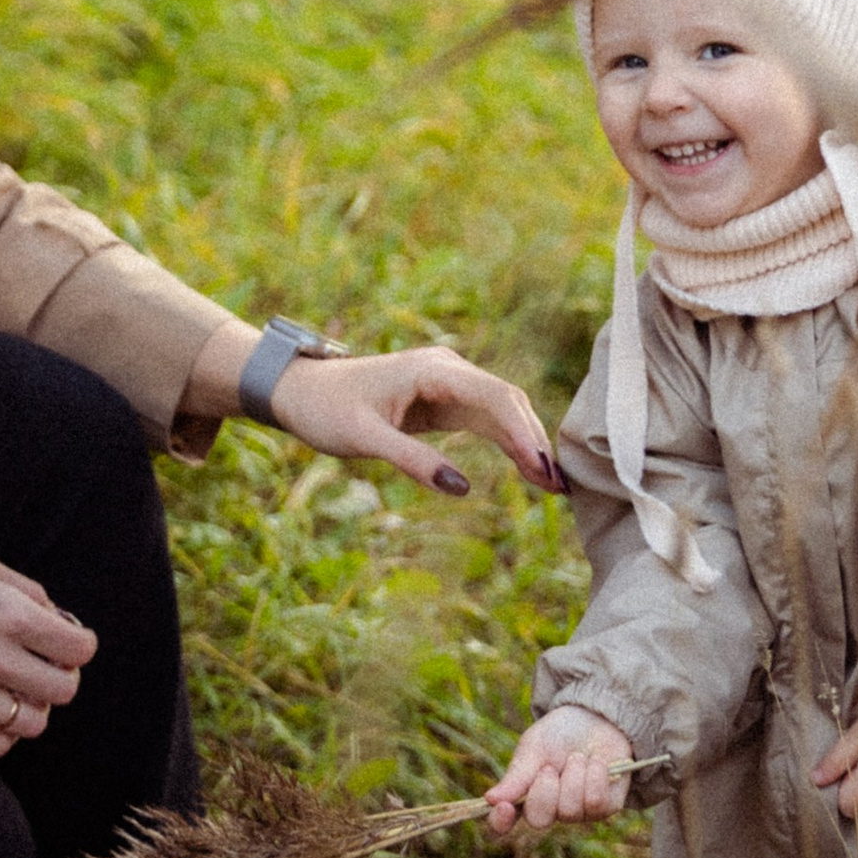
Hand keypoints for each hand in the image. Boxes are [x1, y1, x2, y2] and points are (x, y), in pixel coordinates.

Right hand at [0, 536, 95, 757]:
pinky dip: (3, 730)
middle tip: (42, 666)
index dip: (78, 645)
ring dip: (32, 706)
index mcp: (7, 613)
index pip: (78, 650)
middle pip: (63, 691)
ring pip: (33, 723)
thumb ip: (28, 592)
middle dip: (60, 677)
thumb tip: (63, 624)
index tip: (66, 643)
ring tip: (13, 687)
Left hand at [257, 343, 563, 500]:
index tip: (543, 469)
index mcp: (431, 370)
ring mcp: (448, 383)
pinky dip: (509, 443)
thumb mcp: (363, 439)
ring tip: (553, 486)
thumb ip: (411, 461)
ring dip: (527, 443)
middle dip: (534, 441)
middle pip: (506, 401)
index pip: (493, 397)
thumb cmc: (326, 410)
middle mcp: (447, 369)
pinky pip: (486, 419)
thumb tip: (461, 488)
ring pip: (502, 410)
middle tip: (558, 487)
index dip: (523, 433)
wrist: (299, 390)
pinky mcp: (444, 401)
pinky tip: (529, 469)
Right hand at [484, 706, 639, 834]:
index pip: (503, 823)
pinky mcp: (604, 808)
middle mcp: (549, 810)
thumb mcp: (533, 748)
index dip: (500, 823)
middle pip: (539, 820)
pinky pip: (596, 803)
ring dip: (573, 776)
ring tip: (577, 757)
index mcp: (524, 796)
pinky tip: (596, 762)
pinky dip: (595, 776)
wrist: (596, 718)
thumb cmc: (558, 734)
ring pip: (570, 811)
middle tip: (550, 766)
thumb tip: (490, 800)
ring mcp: (578, 812)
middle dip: (544, 790)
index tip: (504, 807)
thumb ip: (516, 776)